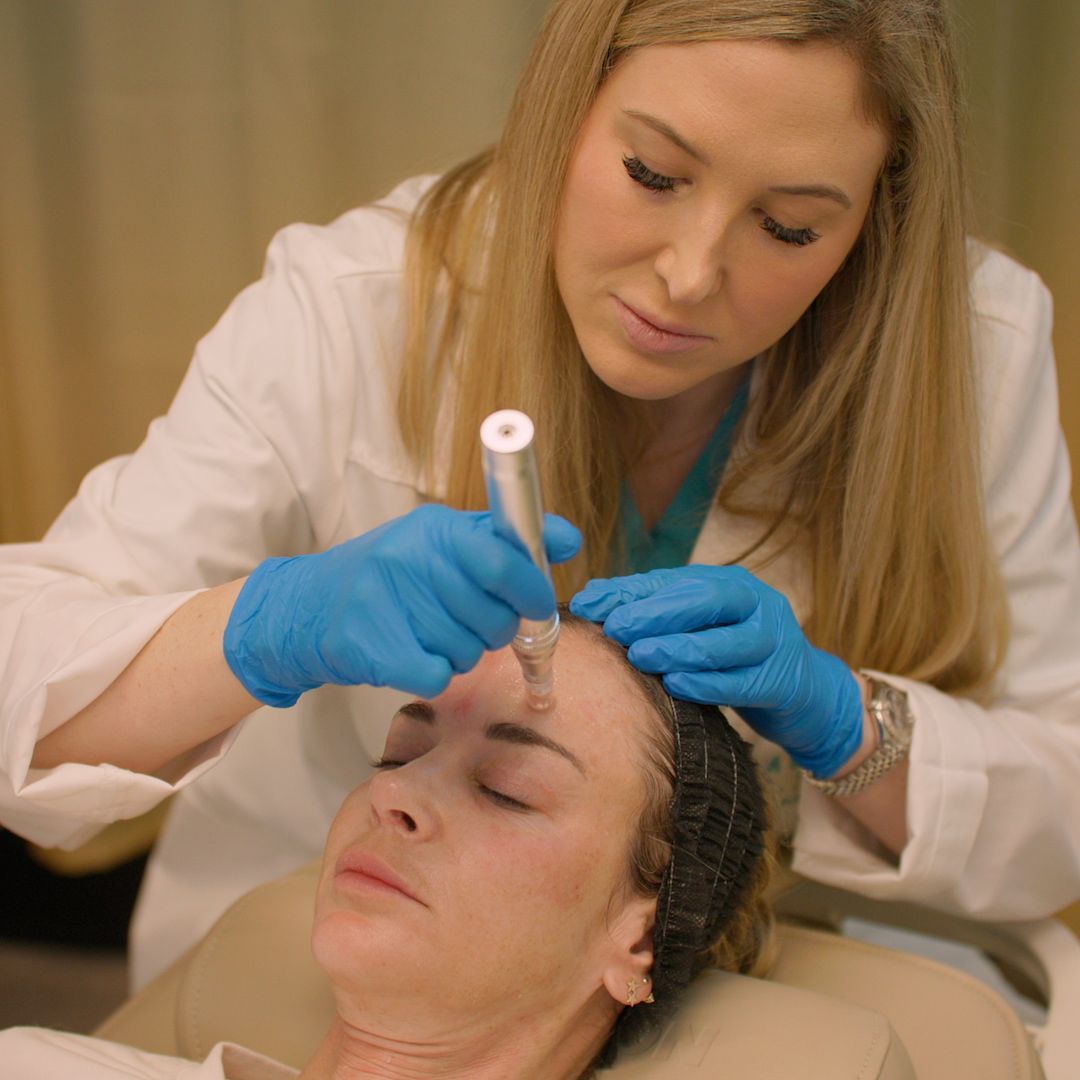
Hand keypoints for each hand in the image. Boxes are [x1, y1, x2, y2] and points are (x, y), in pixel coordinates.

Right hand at [225, 505, 580, 704]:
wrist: (305, 607)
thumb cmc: (389, 576)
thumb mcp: (441, 542)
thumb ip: (504, 540)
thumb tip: (569, 540)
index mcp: (435, 530)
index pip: (504, 561)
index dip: (532, 590)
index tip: (535, 604)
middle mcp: (408, 559)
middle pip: (493, 618)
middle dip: (494, 630)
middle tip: (471, 623)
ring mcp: (384, 602)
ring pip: (468, 653)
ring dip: (461, 653)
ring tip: (431, 634)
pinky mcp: (367, 647)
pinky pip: (437, 677)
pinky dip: (434, 674)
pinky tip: (414, 655)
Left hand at [570, 565, 862, 776]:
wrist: (806, 693)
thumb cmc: (737, 656)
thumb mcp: (699, 626)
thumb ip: (652, 611)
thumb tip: (591, 598)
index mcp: (729, 584)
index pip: (674, 581)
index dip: (629, 591)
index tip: (589, 605)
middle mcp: (755, 603)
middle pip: (705, 600)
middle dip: (656, 613)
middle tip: (616, 627)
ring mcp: (774, 641)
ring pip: (725, 642)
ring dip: (679, 648)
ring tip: (641, 656)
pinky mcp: (784, 681)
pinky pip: (742, 682)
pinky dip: (707, 684)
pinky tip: (676, 685)